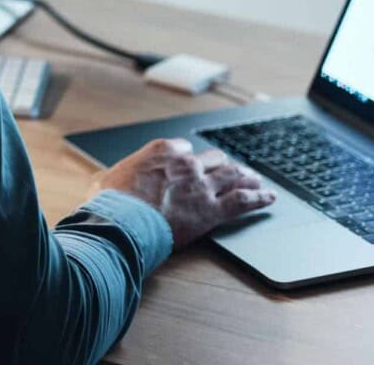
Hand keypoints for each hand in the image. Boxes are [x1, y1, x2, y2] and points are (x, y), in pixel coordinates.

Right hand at [87, 137, 275, 247]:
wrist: (123, 224)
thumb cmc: (110, 204)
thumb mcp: (104, 181)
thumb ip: (111, 177)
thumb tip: (104, 181)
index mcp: (160, 152)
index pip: (182, 148)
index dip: (187, 157)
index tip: (189, 162)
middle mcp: (186, 165)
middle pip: (213, 159)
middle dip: (221, 164)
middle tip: (230, 168)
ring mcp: (202, 186)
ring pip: (232, 175)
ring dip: (245, 176)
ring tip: (255, 178)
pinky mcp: (212, 211)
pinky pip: (243, 201)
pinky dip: (259, 198)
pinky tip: (269, 197)